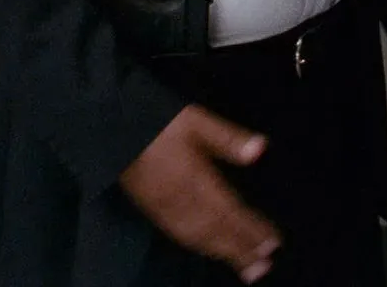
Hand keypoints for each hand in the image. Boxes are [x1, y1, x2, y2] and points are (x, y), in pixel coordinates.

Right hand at [118, 105, 278, 283]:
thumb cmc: (159, 122)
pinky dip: (199, 246)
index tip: (273, 241)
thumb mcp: (197, 120)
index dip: (251, 228)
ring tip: (245, 266)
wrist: (112, 128)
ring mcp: (164, 208)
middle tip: (264, 266)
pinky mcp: (151, 210)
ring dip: (223, 253)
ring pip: (197, 237)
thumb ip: (228, 138)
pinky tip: (210, 250)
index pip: (230, 210)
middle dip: (241, 249)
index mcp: (195, 178)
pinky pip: (179, 235)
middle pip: (215, 230)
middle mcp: (180, 199)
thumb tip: (260, 150)